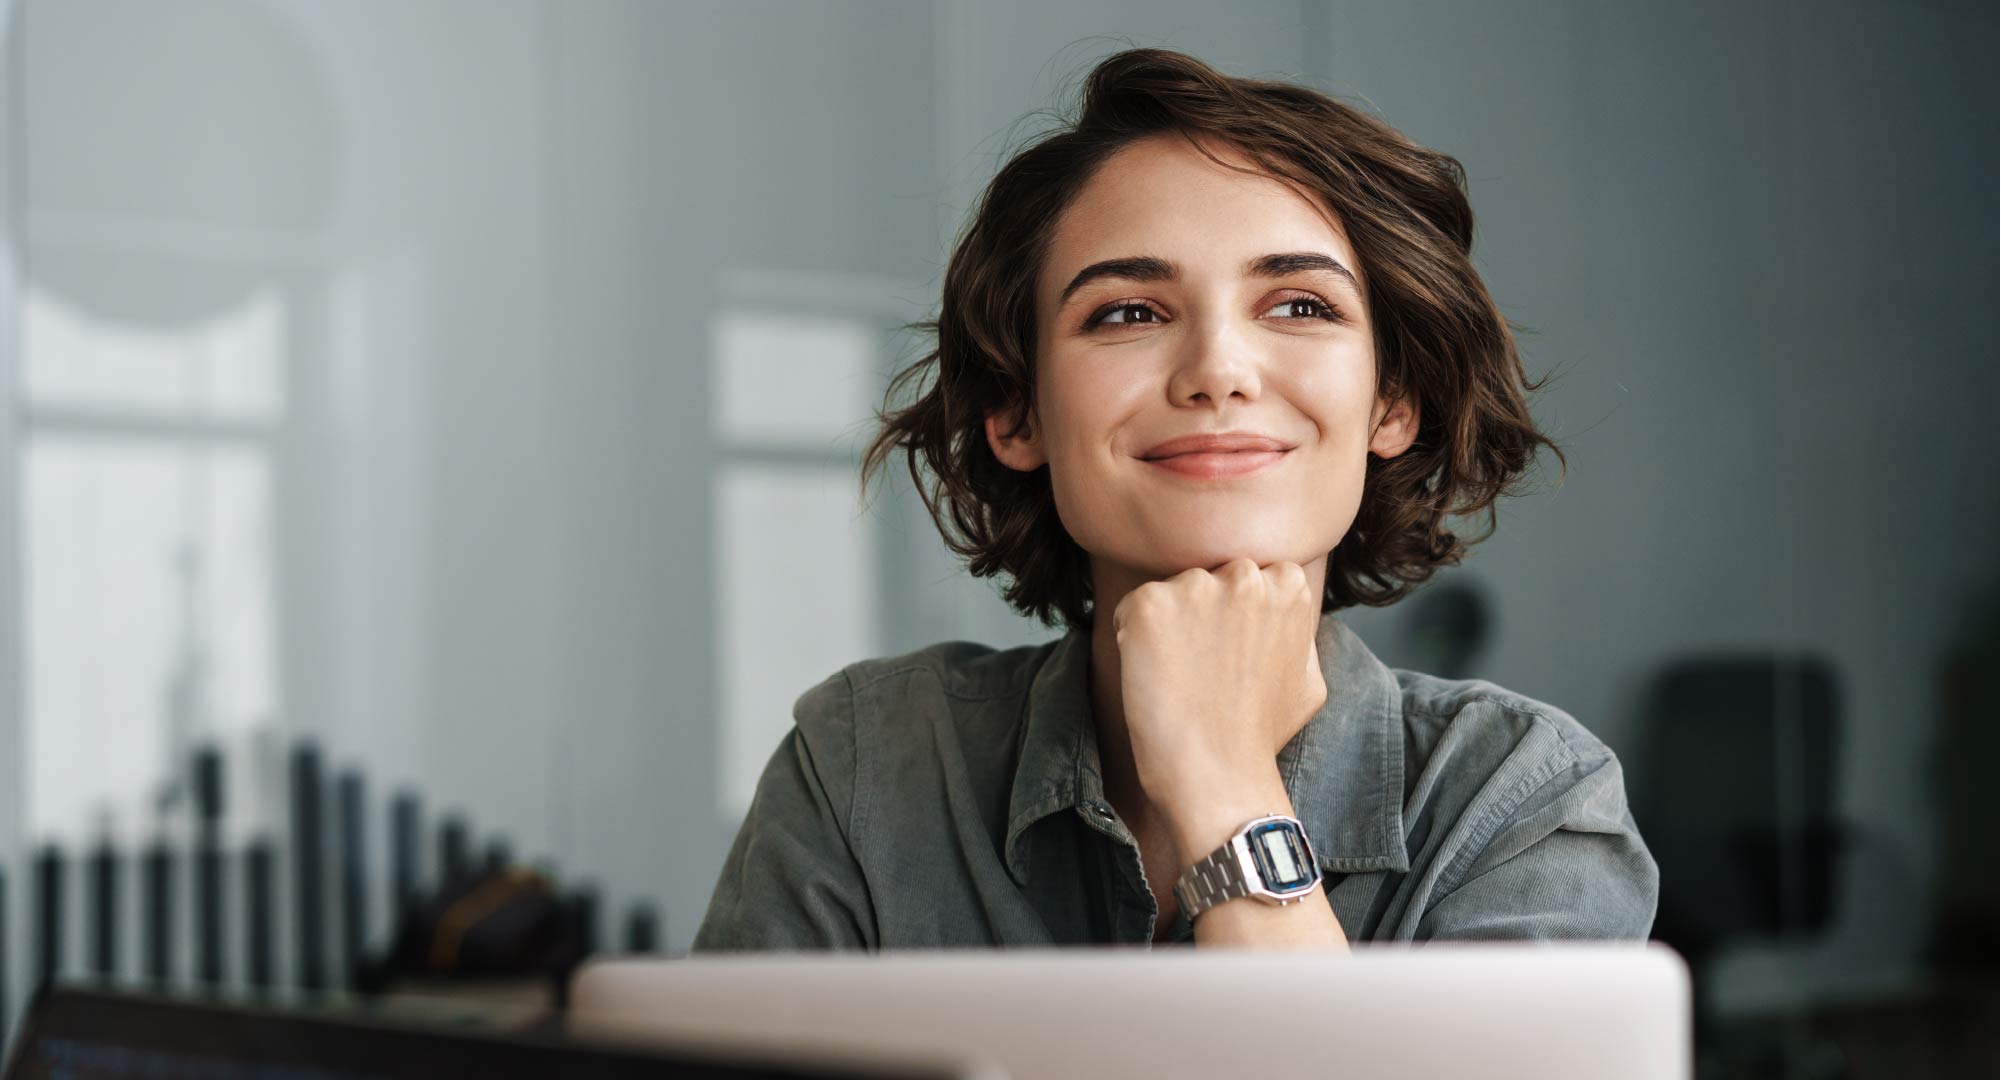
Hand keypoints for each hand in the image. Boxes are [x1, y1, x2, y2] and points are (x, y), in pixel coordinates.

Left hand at [1110, 557, 1326, 836]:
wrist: (1217, 774)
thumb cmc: (1260, 736)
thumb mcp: (1309, 679)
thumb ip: (1298, 633)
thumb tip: (1288, 614)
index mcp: (1288, 586)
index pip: (1250, 574)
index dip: (1235, 613)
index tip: (1230, 651)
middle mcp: (1244, 576)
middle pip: (1209, 576)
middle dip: (1202, 610)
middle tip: (1201, 665)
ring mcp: (1195, 587)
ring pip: (1172, 592)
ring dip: (1169, 624)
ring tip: (1179, 676)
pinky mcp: (1149, 606)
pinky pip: (1132, 609)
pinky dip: (1133, 638)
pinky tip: (1153, 676)